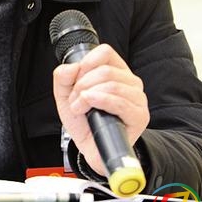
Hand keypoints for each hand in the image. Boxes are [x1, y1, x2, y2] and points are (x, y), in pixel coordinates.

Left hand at [52, 44, 148, 175]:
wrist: (90, 149)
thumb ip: (62, 78)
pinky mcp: (139, 116)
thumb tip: (70, 67)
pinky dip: (99, 101)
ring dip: (87, 96)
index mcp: (116, 72)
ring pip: (112, 84)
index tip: (76, 78)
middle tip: (74, 100)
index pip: (105, 52)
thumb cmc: (84, 121)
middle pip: (105, 70)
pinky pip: (120, 102)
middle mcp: (130, 83)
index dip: (87, 63)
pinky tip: (87, 106)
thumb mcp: (65, 96)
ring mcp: (137, 99)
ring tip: (79, 108)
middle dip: (82, 85)